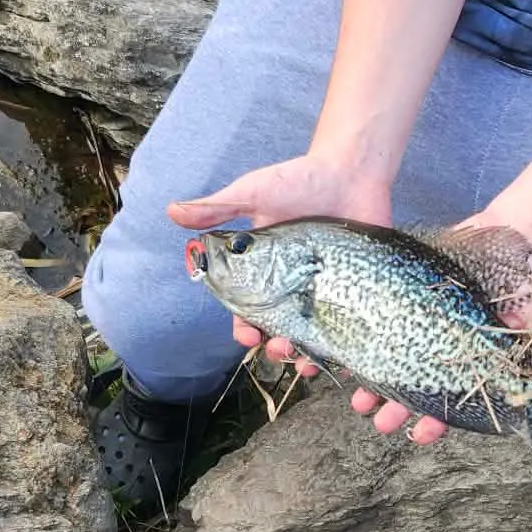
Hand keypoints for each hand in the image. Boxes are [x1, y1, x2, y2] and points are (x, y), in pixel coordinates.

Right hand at [168, 155, 390, 374]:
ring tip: (309, 362)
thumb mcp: (255, 193)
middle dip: (275, 348)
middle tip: (281, 348)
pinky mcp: (359, 289)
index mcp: (266, 269)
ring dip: (308, 357)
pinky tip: (349, 363)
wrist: (352, 168)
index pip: (249, 308)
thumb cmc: (300, 179)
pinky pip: (354, 326)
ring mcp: (328, 290)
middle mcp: (294, 285)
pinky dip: (350, 350)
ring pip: (315, 336)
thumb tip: (172, 212)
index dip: (244, 327)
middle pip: (280, 330)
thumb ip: (218, 208)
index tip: (248, 336)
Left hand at [355, 206, 531, 444]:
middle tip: (379, 421)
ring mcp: (425, 322)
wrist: (514, 229)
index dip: (439, 420)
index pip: (455, 401)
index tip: (422, 433)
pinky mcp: (409, 294)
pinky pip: (383, 320)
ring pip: (394, 359)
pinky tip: (346, 351)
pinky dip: (364, 338)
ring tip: (357, 399)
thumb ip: (531, 342)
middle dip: (397, 408)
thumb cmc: (529, 277)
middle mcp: (446, 345)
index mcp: (476, 359)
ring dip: (374, 383)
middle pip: (417, 386)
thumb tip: (522, 375)